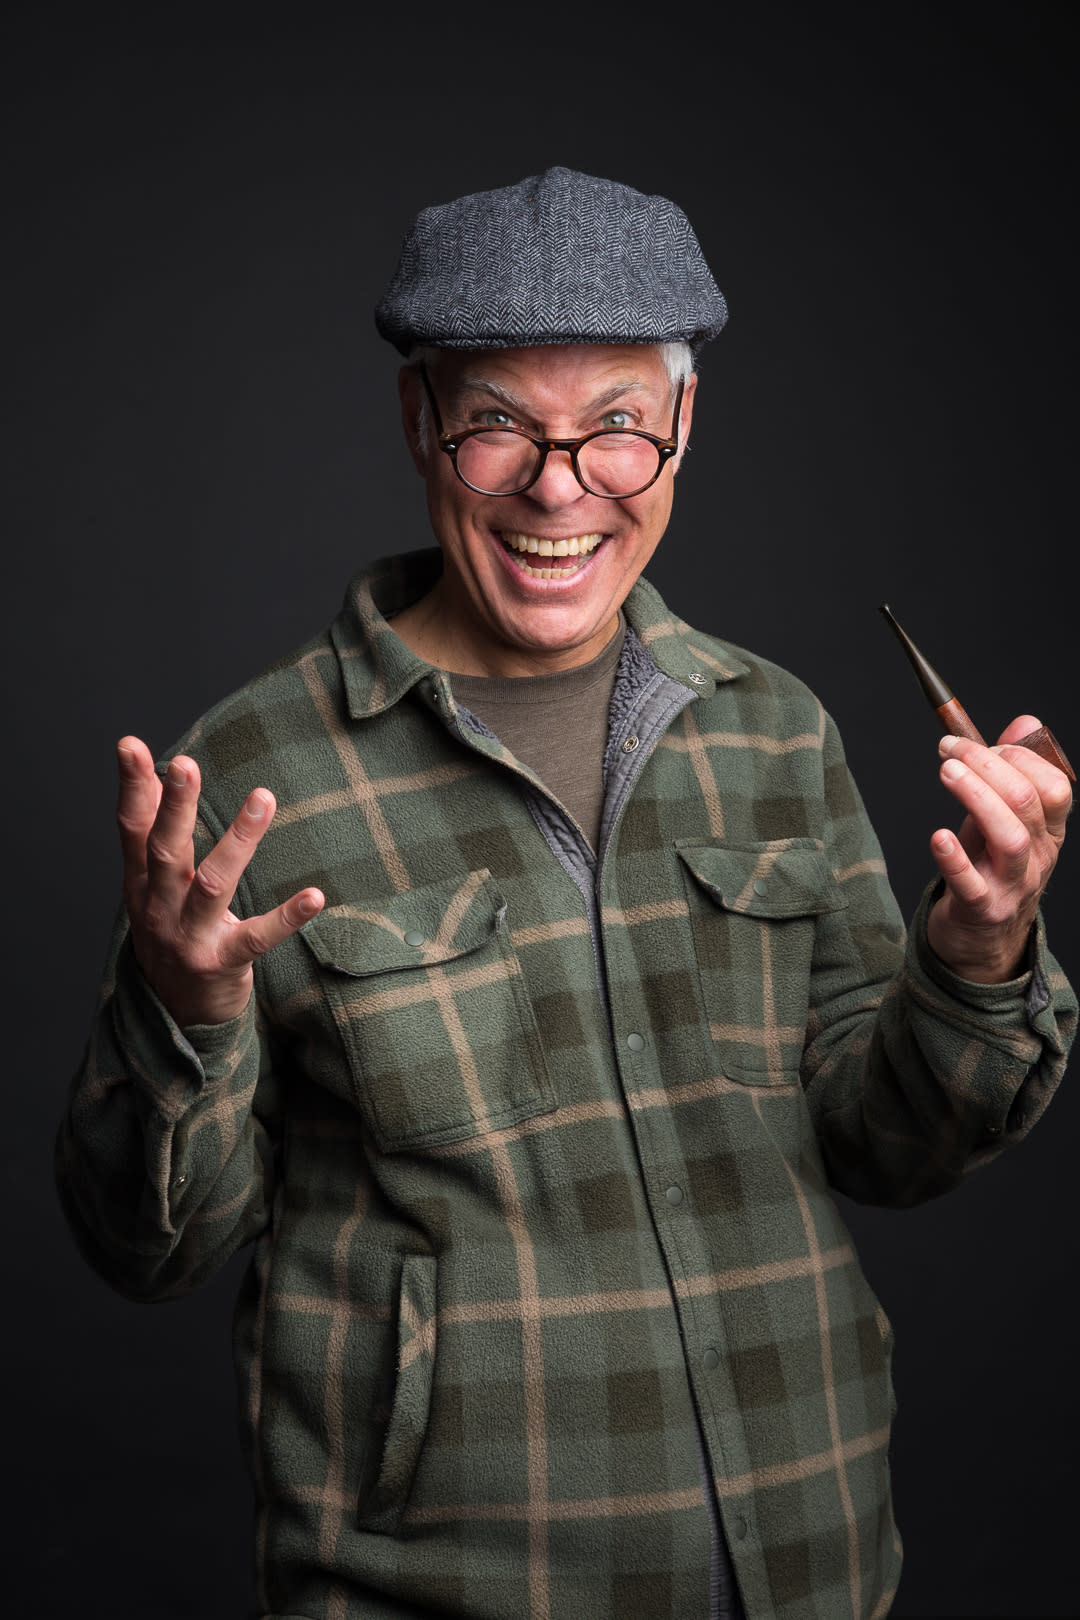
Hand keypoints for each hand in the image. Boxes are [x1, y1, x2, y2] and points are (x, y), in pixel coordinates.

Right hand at [116, 736, 323, 1026]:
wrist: (176, 1012)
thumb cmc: (172, 931)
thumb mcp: (153, 886)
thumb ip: (156, 835)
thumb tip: (158, 773)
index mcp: (140, 883)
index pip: (132, 828)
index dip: (132, 787)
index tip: (130, 745)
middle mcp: (159, 908)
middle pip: (165, 851)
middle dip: (175, 807)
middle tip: (184, 764)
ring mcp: (190, 937)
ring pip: (213, 885)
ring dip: (238, 840)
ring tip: (263, 797)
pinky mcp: (223, 963)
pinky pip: (258, 937)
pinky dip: (287, 918)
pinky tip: (314, 896)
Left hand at [925, 715, 1071, 982]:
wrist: (981, 939)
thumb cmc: (989, 868)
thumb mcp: (1004, 818)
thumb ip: (1014, 771)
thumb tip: (1027, 721)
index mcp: (1049, 831)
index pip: (1053, 785)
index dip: (1017, 756)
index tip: (977, 743)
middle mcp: (1038, 856)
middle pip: (1027, 801)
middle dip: (987, 765)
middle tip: (949, 750)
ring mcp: (1012, 885)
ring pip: (1010, 837)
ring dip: (977, 798)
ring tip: (947, 773)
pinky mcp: (981, 909)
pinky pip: (972, 884)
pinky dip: (955, 858)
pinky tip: (938, 837)